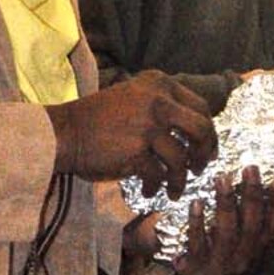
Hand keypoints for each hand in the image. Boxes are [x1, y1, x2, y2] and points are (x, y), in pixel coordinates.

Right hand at [48, 71, 215, 198]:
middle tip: (199, 169)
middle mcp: (158, 100)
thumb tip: (197, 134)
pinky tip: (149, 190)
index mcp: (159, 84)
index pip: (201, 107)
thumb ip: (163, 106)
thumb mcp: (134, 98)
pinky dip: (157, 187)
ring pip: (182, 158)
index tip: (206, 149)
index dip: (209, 132)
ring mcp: (148, 125)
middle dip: (204, 153)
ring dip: (181, 179)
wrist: (64, 132)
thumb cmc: (97, 120)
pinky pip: (159, 175)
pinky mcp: (136, 150)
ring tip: (174, 190)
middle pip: (201, 130)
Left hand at [173, 169, 273, 274]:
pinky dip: (197, 222)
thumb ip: (251, 218)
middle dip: (251, 195)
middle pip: (251, 225)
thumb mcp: (241, 240)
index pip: (273, 226)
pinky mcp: (197, 268)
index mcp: (257, 250)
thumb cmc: (219, 251)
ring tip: (222, 178)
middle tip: (250, 168)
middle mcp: (243, 259)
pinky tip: (196, 202)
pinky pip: (198, 244)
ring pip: (226, 232)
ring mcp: (220, 265)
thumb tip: (262, 181)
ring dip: (225, 203)